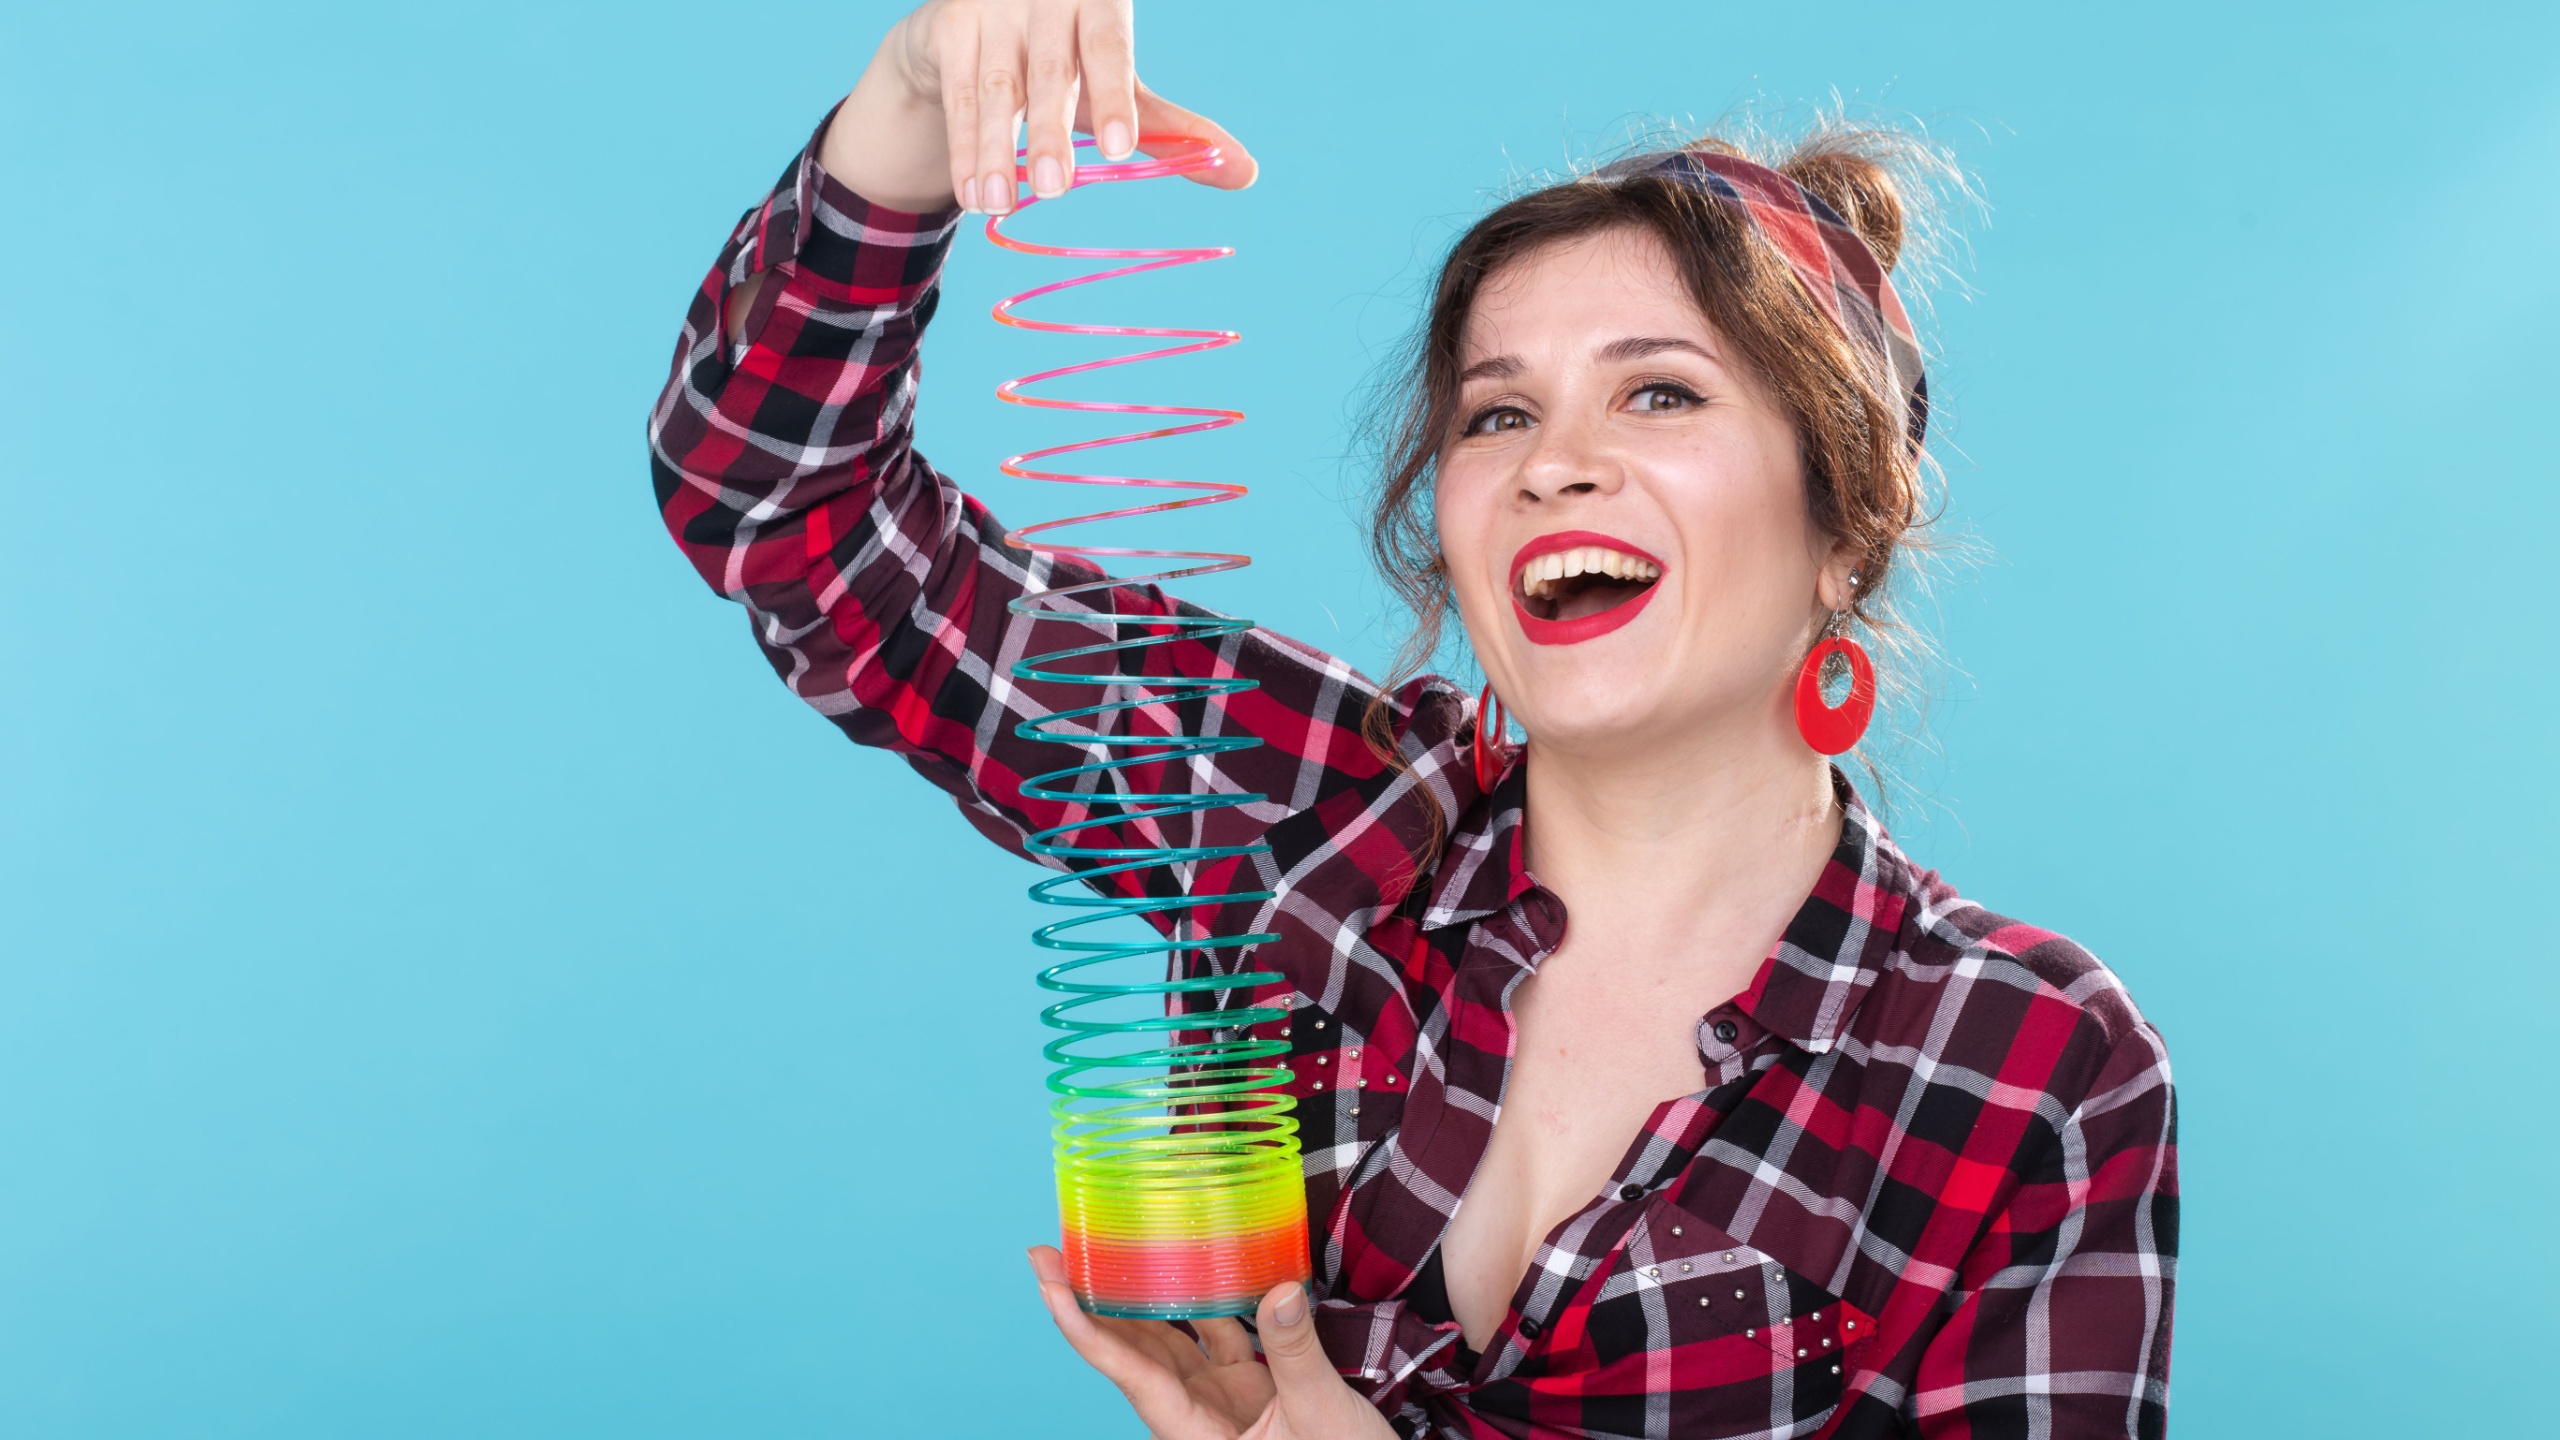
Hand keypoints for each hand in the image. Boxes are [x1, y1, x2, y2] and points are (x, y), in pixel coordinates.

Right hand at [824, 0, 1256, 215]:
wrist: (969, 36)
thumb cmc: (1062, 63)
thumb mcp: (1114, 90)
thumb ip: (1170, 129)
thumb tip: (1246, 173)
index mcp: (1097, 1)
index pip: (1110, 47)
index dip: (1113, 96)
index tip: (1118, 147)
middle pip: (1051, 71)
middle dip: (1052, 133)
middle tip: (1057, 189)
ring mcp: (990, 8)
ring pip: (996, 89)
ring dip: (996, 151)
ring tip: (1000, 205)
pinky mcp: (946, 28)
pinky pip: (958, 97)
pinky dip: (964, 149)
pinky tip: (972, 195)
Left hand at [1028, 1246, 1398, 1439]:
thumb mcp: (1321, 1415)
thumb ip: (1295, 1352)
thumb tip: (1277, 1289)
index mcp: (1195, 1434)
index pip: (1127, 1371)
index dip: (1083, 1325)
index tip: (1047, 1280)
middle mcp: (1195, 1417)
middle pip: (1132, 1353)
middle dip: (1091, 1302)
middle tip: (1055, 1249)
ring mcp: (1220, 1403)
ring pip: (1168, 1343)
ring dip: (1139, 1298)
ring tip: (1109, 1247)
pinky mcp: (1249, 1392)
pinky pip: (1217, 1339)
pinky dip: (1208, 1302)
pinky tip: (1198, 1264)